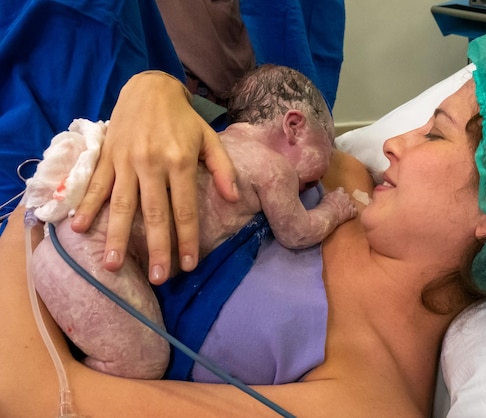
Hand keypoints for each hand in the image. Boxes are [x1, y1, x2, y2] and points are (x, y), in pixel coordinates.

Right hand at [71, 71, 237, 283]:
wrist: (150, 88)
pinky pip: (96, 184)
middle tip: (158, 278)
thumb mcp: (209, 138)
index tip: (188, 265)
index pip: (184, 208)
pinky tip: (79, 228)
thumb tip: (234, 199)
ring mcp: (126, 161)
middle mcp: (152, 164)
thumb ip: (223, 168)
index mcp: (180, 161)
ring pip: (121, 204)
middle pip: (153, 213)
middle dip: (156, 248)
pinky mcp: (107, 156)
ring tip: (112, 265)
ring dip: (116, 236)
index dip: (186, 239)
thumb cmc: (183, 119)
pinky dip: (87, 206)